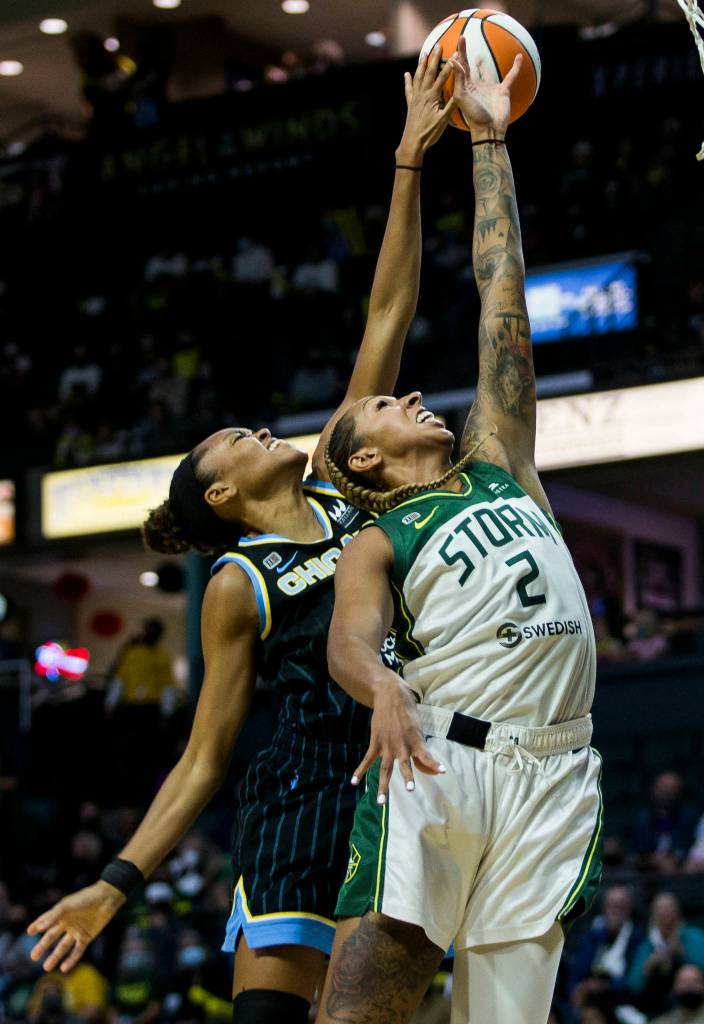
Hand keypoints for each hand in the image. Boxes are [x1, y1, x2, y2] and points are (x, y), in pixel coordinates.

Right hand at [27, 881, 125, 972]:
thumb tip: (39, 928)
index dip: (38, 925)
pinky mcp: (86, 937)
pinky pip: (77, 950)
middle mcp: (67, 923)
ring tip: (46, 968)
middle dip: (42, 947)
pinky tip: (64, 968)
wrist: (106, 899)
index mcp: (61, 913)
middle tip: (33, 957)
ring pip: (63, 946)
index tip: (29, 932)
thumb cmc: (85, 899)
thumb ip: (53, 916)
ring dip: (55, 957)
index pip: (46, 921)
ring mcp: (77, 930)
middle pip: (52, 937)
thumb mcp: (67, 906)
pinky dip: (71, 960)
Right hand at [351, 680, 445, 802]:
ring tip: (381, 801)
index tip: (442, 772)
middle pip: (404, 765)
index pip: (426, 755)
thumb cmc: (408, 713)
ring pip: (385, 769)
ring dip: (383, 785)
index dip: (433, 764)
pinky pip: (368, 760)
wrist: (391, 696)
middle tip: (410, 789)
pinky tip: (354, 782)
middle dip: (408, 777)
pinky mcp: (376, 742)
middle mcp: (402, 745)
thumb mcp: (418, 729)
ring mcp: (387, 745)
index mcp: (415, 741)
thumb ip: (421, 750)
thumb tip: (429, 768)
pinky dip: (360, 771)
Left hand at [396, 44, 456, 163]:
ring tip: (424, 53)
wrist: (412, 143)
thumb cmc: (429, 133)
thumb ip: (452, 105)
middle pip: (429, 72)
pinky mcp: (410, 104)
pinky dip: (408, 81)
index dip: (450, 64)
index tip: (456, 52)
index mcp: (432, 97)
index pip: (442, 77)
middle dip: (434, 58)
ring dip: (421, 64)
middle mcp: (422, 95)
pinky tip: (406, 74)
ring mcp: (415, 99)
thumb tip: (460, 92)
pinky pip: (408, 89)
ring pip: (418, 77)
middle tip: (438, 45)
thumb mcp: (444, 120)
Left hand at [450, 34, 521, 137]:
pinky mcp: (503, 91)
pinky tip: (519, 57)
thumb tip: (454, 60)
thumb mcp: (462, 96)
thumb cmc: (473, 116)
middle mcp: (476, 87)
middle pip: (470, 67)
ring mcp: (490, 89)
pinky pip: (511, 76)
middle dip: (466, 55)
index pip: (461, 66)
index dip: (460, 52)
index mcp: (466, 87)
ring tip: (481, 55)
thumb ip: (458, 78)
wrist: (489, 130)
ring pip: (487, 72)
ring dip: (484, 64)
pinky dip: (515, 68)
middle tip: (464, 41)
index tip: (460, 39)